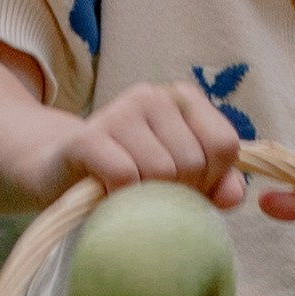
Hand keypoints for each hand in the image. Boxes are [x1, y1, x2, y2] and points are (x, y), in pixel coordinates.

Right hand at [45, 80, 245, 209]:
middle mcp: (153, 95)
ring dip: (148, 200)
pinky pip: (125, 177)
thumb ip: (216, 183)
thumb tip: (235, 195)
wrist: (59, 171)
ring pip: (161, 172)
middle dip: (178, 193)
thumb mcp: (179, 177)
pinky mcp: (88, 137)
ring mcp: (119, 111)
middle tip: (151, 195)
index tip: (186, 188)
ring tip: (129, 195)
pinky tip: (108, 195)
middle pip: (193, 162)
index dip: (212, 179)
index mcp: (183, 98)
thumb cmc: (130, 175)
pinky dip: (121, 199)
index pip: (224, 144)